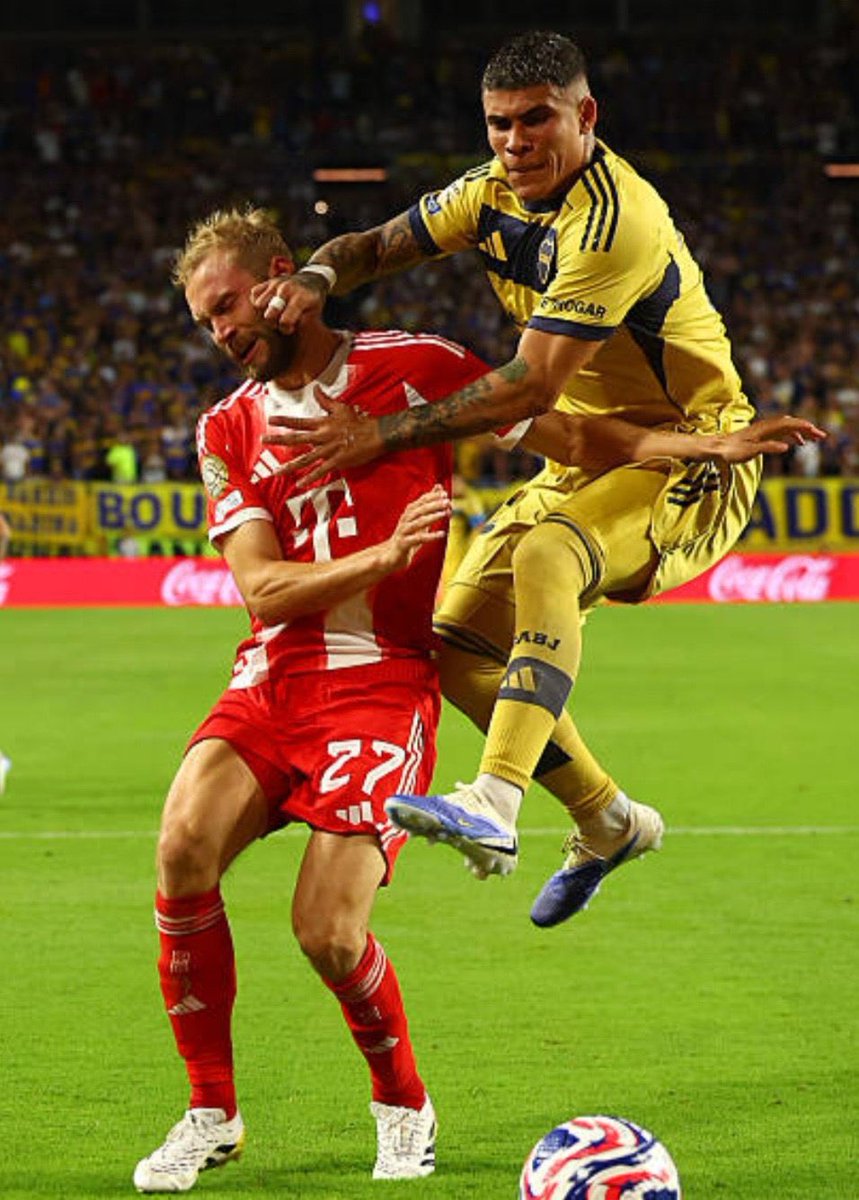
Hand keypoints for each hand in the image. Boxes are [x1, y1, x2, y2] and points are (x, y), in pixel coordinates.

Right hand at [250, 270, 327, 333]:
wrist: (312, 279)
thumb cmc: (313, 300)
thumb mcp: (315, 312)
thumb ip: (302, 322)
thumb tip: (285, 327)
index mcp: (300, 298)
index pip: (285, 321)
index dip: (286, 329)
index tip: (291, 328)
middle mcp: (286, 289)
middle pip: (269, 315)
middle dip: (273, 323)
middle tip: (280, 322)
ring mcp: (275, 284)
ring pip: (258, 305)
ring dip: (263, 313)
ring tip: (274, 314)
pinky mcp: (268, 281)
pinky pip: (254, 294)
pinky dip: (258, 302)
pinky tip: (267, 305)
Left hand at [264, 388, 384, 482]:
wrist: (376, 434)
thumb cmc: (359, 421)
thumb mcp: (341, 407)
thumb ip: (325, 400)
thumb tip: (316, 388)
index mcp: (323, 424)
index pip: (299, 422)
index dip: (284, 420)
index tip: (270, 419)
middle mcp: (322, 437)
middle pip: (296, 439)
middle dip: (278, 440)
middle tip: (263, 441)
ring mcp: (329, 450)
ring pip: (305, 459)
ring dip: (290, 465)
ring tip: (276, 471)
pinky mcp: (338, 462)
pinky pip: (321, 470)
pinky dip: (310, 477)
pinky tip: (299, 483)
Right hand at [381, 485, 451, 571]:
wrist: (392, 555)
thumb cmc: (409, 536)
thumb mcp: (420, 519)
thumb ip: (429, 505)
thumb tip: (439, 486)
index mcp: (409, 513)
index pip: (421, 501)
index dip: (432, 496)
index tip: (444, 493)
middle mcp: (405, 520)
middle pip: (420, 510)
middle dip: (434, 504)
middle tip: (447, 501)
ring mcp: (404, 532)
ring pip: (419, 522)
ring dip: (433, 517)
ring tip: (445, 513)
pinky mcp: (404, 544)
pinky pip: (418, 539)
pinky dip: (431, 536)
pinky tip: (442, 534)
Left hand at [707, 415, 826, 462]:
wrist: (716, 448)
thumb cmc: (731, 451)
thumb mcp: (750, 452)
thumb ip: (768, 448)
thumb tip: (786, 447)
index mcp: (764, 429)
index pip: (788, 424)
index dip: (803, 426)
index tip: (816, 431)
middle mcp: (765, 427)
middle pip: (790, 424)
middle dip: (806, 428)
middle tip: (821, 436)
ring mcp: (763, 430)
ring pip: (786, 427)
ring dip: (801, 432)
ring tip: (813, 440)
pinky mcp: (760, 435)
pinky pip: (780, 432)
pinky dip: (791, 435)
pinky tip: (796, 443)